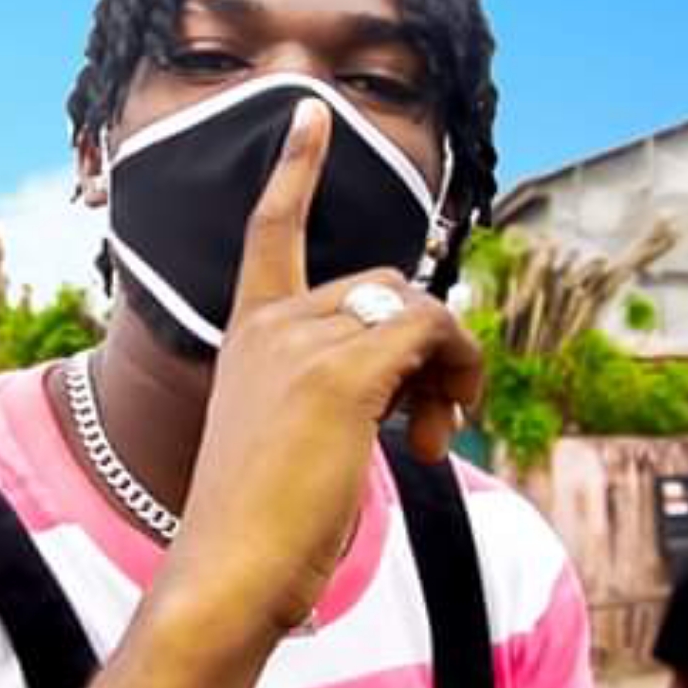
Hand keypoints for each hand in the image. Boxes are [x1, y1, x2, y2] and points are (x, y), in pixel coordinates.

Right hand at [162, 97, 484, 633]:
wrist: (228, 570)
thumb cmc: (260, 525)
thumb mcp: (291, 437)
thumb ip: (335, 386)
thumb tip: (412, 366)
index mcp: (248, 334)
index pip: (272, 232)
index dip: (294, 171)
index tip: (313, 116)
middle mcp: (271, 324)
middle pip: (386, 288)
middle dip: (427, 349)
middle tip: (429, 427)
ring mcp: (302, 343)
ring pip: (416, 309)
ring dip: (448, 369)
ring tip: (434, 437)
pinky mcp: (340, 374)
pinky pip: (432, 332)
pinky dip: (458, 373)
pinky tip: (438, 438)